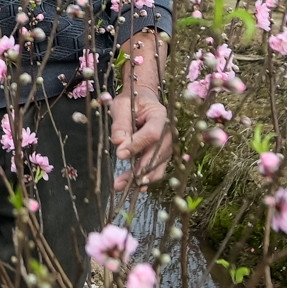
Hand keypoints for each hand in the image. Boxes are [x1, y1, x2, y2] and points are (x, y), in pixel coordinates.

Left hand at [110, 30, 170, 190]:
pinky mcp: (161, 154)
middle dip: (140, 169)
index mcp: (160, 116)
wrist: (142, 100)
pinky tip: (135, 187)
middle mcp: (168, 133)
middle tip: (124, 181)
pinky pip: (155, 168)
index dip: (138, 145)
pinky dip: (144, 178)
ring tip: (122, 186)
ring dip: (140, 178)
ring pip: (157, 165)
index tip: (120, 153)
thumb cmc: (132, 101)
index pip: (153, 134)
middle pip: (157, 154)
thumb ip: (120, 124)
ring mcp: (167, 145)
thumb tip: (119, 143)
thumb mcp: (122, 106)